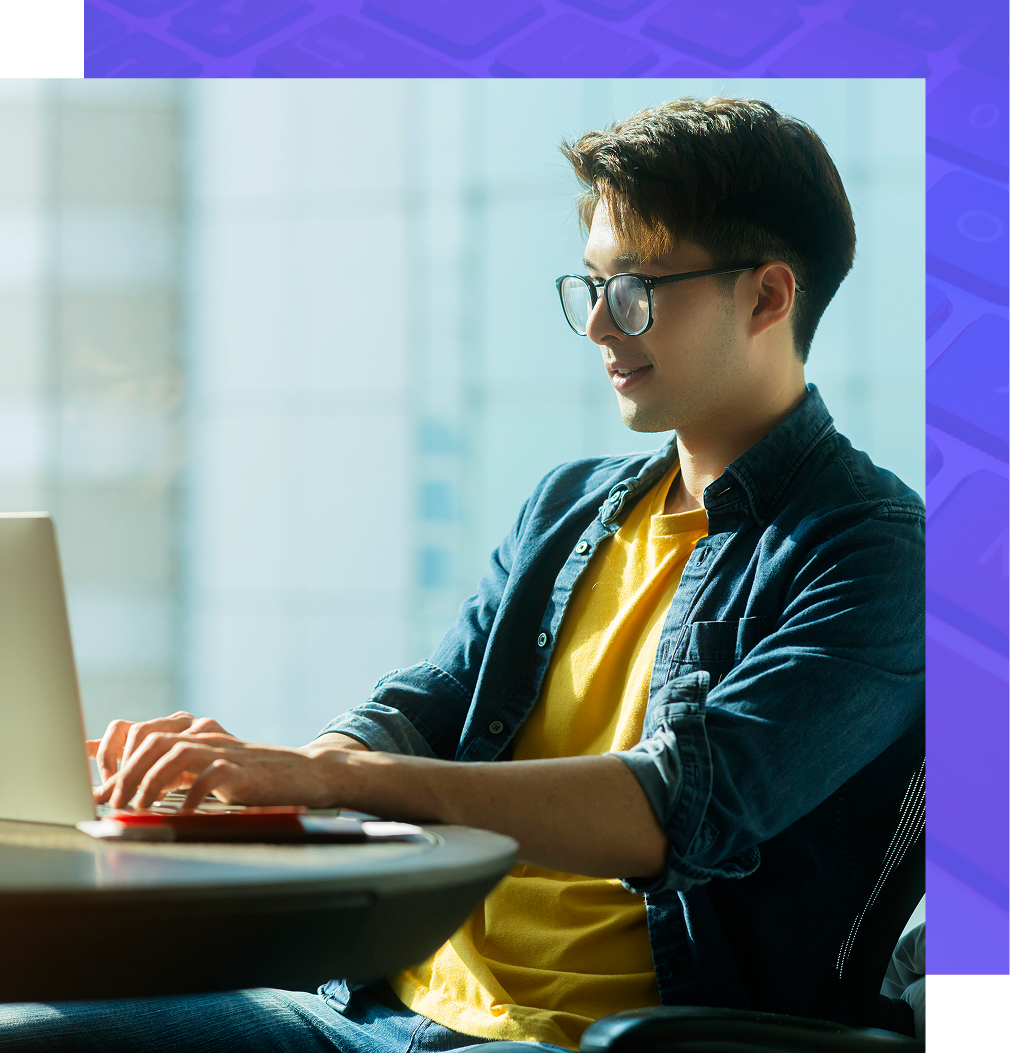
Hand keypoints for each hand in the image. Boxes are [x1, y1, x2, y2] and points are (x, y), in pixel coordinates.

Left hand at [95, 730, 341, 810]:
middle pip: (153, 739)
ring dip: (150, 782)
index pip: (142, 731)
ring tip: (139, 809)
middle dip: (126, 772)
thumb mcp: (206, 769)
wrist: (305, 773)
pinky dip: (192, 795)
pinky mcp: (244, 769)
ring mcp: (225, 750)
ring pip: (176, 752)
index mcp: (194, 732)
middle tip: (114, 804)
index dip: (114, 755)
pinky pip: (211, 775)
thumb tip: (118, 786)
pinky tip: (184, 813)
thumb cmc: (252, 776)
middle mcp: (206, 735)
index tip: (98, 786)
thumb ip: (168, 772)